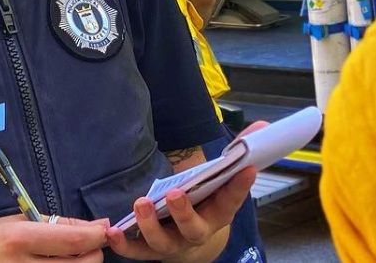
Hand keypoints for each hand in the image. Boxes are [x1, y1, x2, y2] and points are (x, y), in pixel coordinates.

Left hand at [105, 166, 257, 262]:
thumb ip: (241, 151)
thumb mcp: (222, 178)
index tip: (247, 169)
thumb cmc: (206, 201)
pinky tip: (112, 231)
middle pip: (193, 229)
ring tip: (141, 203)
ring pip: (162, 243)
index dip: (241, 186)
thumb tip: (263, 126)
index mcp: (219, 213)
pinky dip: (124, 244)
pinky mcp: (150, 248)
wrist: (190, 237)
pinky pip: (136, 251)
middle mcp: (197, 231)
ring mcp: (173, 243)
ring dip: (150, 226)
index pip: (232, 200)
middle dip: (184, 213)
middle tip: (175, 193)